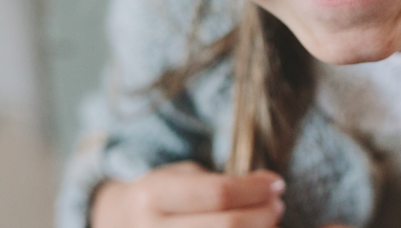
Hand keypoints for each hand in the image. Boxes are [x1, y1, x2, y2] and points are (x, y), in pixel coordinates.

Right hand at [91, 161, 285, 227]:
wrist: (122, 224)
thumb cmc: (162, 196)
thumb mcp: (181, 177)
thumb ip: (221, 182)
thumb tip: (269, 187)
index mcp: (153, 196)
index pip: (217, 193)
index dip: (254, 189)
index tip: (276, 182)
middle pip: (227, 227)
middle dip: (263, 214)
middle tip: (278, 203)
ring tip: (269, 220)